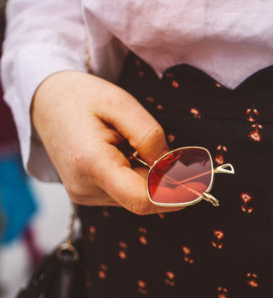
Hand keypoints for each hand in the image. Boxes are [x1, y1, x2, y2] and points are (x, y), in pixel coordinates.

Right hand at [31, 70, 181, 214]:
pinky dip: (139, 178)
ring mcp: (83, 195)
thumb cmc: (82, 97)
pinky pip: (125, 193)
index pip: (142, 199)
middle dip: (169, 184)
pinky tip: (129, 154)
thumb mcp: (121, 103)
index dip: (176, 196)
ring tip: (139, 147)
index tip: (201, 185)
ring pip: (136, 198)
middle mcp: (84, 187)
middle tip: (188, 162)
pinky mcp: (87, 194)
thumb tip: (171, 166)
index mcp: (91, 163)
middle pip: (143, 200)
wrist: (45, 101)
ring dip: (153, 179)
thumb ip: (149, 136)